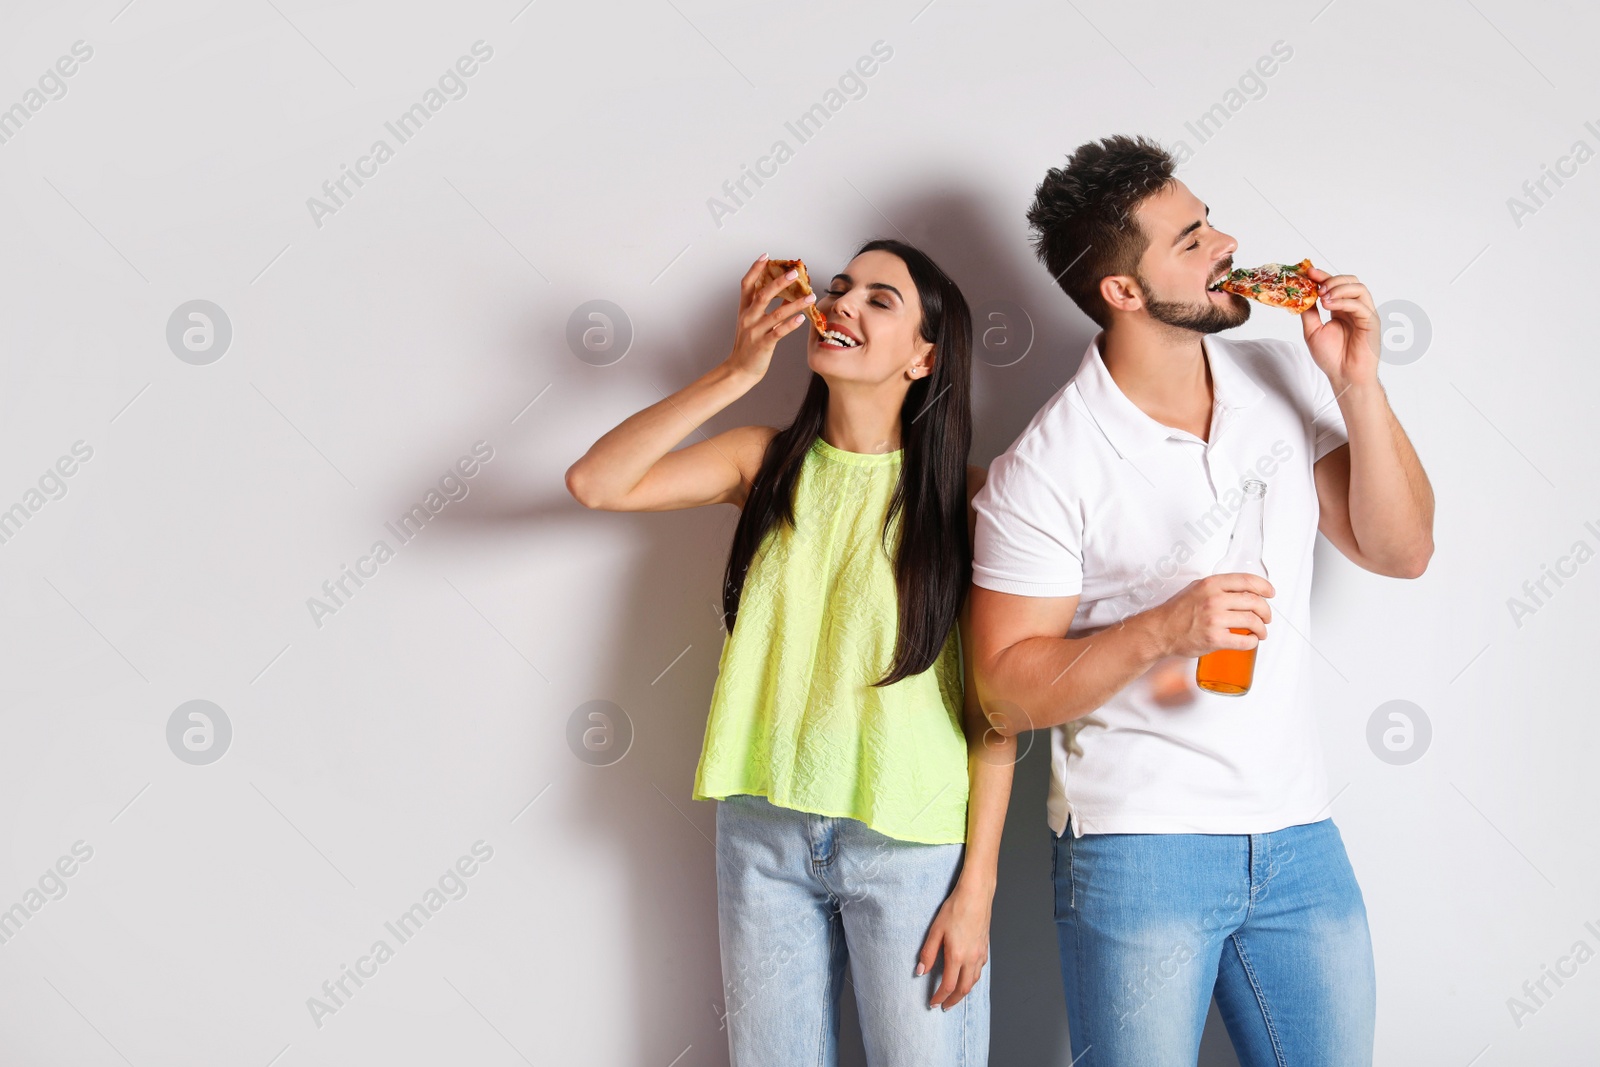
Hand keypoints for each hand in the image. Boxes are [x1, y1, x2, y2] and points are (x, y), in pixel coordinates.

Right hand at [723, 254, 815, 380]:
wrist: (739, 370)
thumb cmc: (749, 346)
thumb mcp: (755, 323)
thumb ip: (768, 308)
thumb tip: (787, 294)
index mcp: (744, 310)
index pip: (747, 285)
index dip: (755, 269)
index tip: (766, 256)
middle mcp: (748, 318)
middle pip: (763, 295)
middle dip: (779, 282)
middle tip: (794, 272)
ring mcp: (755, 331)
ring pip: (776, 313)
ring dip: (795, 303)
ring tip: (810, 296)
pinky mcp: (763, 345)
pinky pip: (778, 332)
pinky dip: (790, 325)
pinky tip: (802, 318)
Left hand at [916, 879, 990, 1010]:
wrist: (976, 895)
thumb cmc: (955, 909)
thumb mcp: (935, 930)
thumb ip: (928, 953)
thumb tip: (920, 971)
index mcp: (957, 956)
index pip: (948, 986)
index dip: (939, 997)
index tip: (933, 1003)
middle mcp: (971, 959)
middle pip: (963, 989)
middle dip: (953, 1001)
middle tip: (944, 1006)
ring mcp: (980, 954)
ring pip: (974, 981)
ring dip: (964, 992)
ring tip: (954, 996)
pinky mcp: (985, 947)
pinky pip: (980, 970)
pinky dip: (972, 979)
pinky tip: (967, 976)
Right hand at [1154, 573, 1274, 658]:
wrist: (1160, 631)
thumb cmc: (1176, 612)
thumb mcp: (1196, 588)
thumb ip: (1217, 587)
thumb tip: (1240, 590)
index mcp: (1211, 584)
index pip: (1247, 581)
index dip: (1264, 587)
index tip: (1270, 593)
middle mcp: (1214, 599)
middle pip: (1254, 601)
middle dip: (1266, 611)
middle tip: (1266, 617)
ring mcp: (1215, 619)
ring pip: (1252, 621)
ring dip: (1262, 628)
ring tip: (1260, 632)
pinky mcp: (1215, 638)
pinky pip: (1244, 640)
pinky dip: (1252, 642)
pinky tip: (1250, 641)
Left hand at [1300, 266, 1379, 394]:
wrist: (1343, 375)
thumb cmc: (1331, 357)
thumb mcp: (1312, 330)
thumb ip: (1309, 312)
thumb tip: (1301, 294)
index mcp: (1341, 309)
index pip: (1335, 285)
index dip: (1322, 276)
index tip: (1308, 271)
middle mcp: (1355, 308)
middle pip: (1350, 281)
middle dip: (1331, 280)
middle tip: (1316, 287)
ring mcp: (1365, 314)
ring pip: (1358, 288)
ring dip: (1338, 288)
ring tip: (1322, 297)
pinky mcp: (1371, 322)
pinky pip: (1360, 304)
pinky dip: (1344, 301)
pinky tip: (1329, 305)